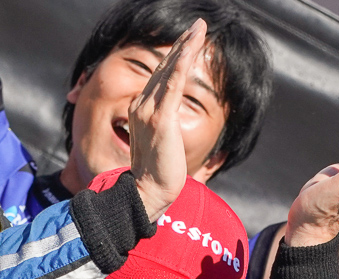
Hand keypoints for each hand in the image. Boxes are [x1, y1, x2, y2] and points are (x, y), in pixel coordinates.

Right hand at [128, 19, 205, 221]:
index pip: (160, 77)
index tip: (188, 40)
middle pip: (164, 67)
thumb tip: (170, 126)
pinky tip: (191, 47)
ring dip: (186, 46)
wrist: (149, 192)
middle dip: (182, 44)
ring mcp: (148, 110)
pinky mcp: (161, 118)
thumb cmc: (157, 175)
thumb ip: (162, 127)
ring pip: (169, 70)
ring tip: (199, 28)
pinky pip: (174, 84)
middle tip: (198, 25)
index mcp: (139, 110)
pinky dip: (183, 62)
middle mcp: (140, 105)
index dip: (174, 56)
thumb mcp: (159, 143)